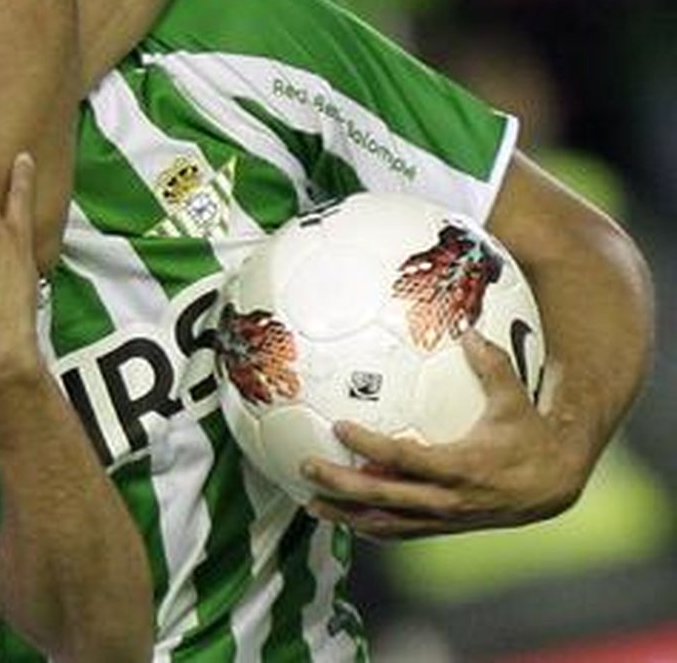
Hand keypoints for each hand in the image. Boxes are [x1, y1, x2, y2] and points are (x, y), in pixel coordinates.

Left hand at [303, 332, 586, 539]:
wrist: (554, 486)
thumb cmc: (529, 437)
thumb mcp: (514, 400)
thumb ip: (491, 364)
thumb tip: (469, 328)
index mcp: (460, 467)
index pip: (403, 457)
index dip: (368, 444)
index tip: (339, 426)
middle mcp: (447, 499)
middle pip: (383, 496)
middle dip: (341, 484)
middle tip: (306, 465)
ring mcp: (443, 519)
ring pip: (385, 523)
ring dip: (346, 515)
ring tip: (310, 503)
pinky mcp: (443, 527)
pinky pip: (400, 532)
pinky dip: (369, 526)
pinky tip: (344, 516)